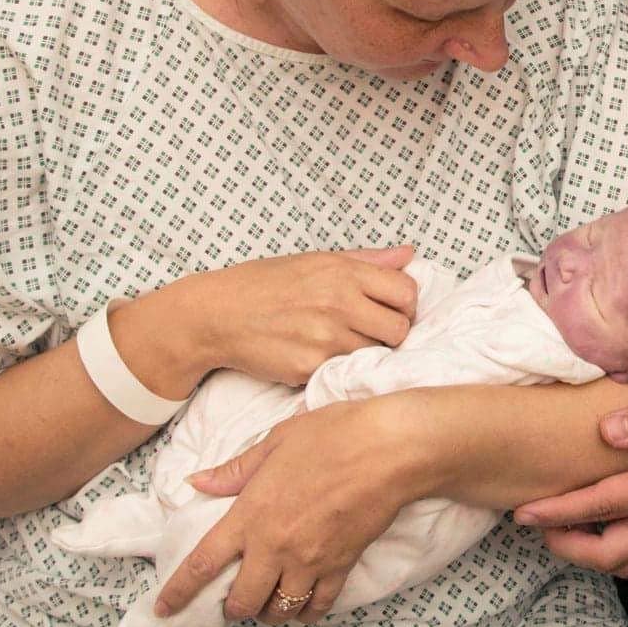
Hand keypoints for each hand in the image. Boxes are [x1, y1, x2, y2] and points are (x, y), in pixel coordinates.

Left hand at [153, 396, 424, 623]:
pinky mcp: (340, 567)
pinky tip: (302, 601)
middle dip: (233, 607)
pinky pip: (316, 607)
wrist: (390, 448)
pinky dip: (305, 612)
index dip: (178, 591)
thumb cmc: (334, 434)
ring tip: (269, 597)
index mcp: (251, 514)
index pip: (203, 563)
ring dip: (268, 610)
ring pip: (277, 611)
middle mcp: (275, 546)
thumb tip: (198, 483)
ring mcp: (309, 561)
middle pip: (241, 602)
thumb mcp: (277, 440)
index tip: (163, 607)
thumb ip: (235, 471)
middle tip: (235, 596)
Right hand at [187, 246, 418, 386]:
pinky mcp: (309, 368)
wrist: (218, 314)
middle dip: (392, 333)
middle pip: (399, 329)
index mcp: (343, 273)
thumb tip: (409, 254)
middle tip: (372, 332)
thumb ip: (367, 260)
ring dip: (366, 353)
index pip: (407, 292)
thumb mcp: (316, 260)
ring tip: (342, 342)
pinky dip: (338, 368)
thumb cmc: (265, 284)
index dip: (405, 304)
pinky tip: (319, 355)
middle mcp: (338, 303)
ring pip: (375, 355)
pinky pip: (344, 372)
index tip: (393, 309)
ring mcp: (324, 338)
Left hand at [512, 388, 627, 576]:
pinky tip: (609, 528)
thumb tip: (604, 431)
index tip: (524, 512)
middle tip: (537, 524)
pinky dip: (620, 552)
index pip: (603, 506)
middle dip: (567, 546)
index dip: (559, 511)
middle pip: (609, 554)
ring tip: (566, 529)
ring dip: (591, 553)